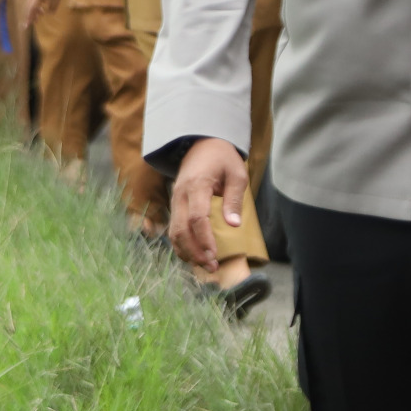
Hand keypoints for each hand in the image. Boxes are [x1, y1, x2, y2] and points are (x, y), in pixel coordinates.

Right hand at [21, 0, 61, 28]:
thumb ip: (53, 5)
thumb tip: (49, 13)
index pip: (31, 10)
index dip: (29, 18)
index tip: (26, 26)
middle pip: (28, 6)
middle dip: (31, 14)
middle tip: (35, 21)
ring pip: (30, 0)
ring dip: (34, 8)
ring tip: (42, 12)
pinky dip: (35, 1)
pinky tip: (42, 2)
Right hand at [170, 138, 248, 273]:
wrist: (202, 143)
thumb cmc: (223, 158)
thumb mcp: (237, 174)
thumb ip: (234, 199)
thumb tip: (234, 225)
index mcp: (197, 185)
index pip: (197, 217)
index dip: (204, 239)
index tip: (214, 255)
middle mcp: (181, 194)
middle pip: (181, 229)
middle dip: (195, 252)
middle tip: (212, 267)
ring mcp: (175, 199)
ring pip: (173, 231)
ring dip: (187, 251)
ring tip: (205, 265)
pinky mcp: (175, 204)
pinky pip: (174, 228)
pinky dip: (181, 244)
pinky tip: (194, 255)